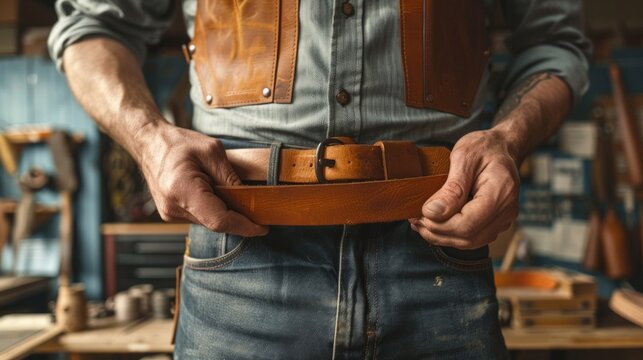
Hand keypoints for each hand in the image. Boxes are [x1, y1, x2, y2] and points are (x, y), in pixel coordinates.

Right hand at [135, 121, 267, 236]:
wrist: (148, 143)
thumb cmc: (177, 143)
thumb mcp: (212, 151)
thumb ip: (230, 177)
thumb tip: (248, 198)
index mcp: (182, 190)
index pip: (219, 220)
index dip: (243, 226)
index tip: (262, 228)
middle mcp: (173, 208)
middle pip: (215, 223)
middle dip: (238, 218)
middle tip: (257, 208)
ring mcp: (170, 214)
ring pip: (208, 222)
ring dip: (225, 212)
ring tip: (232, 194)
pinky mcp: (171, 214)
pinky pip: (200, 217)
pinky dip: (213, 209)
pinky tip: (216, 194)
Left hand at [409, 130, 519, 248]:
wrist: (500, 148)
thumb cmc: (483, 148)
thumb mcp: (463, 158)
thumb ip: (451, 188)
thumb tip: (432, 213)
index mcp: (501, 193)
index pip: (468, 224)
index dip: (440, 224)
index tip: (421, 212)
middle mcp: (507, 211)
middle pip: (468, 237)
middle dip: (437, 232)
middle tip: (415, 219)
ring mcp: (503, 220)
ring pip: (468, 242)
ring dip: (441, 236)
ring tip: (420, 222)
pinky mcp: (495, 224)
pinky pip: (471, 237)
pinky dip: (450, 234)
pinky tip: (433, 224)